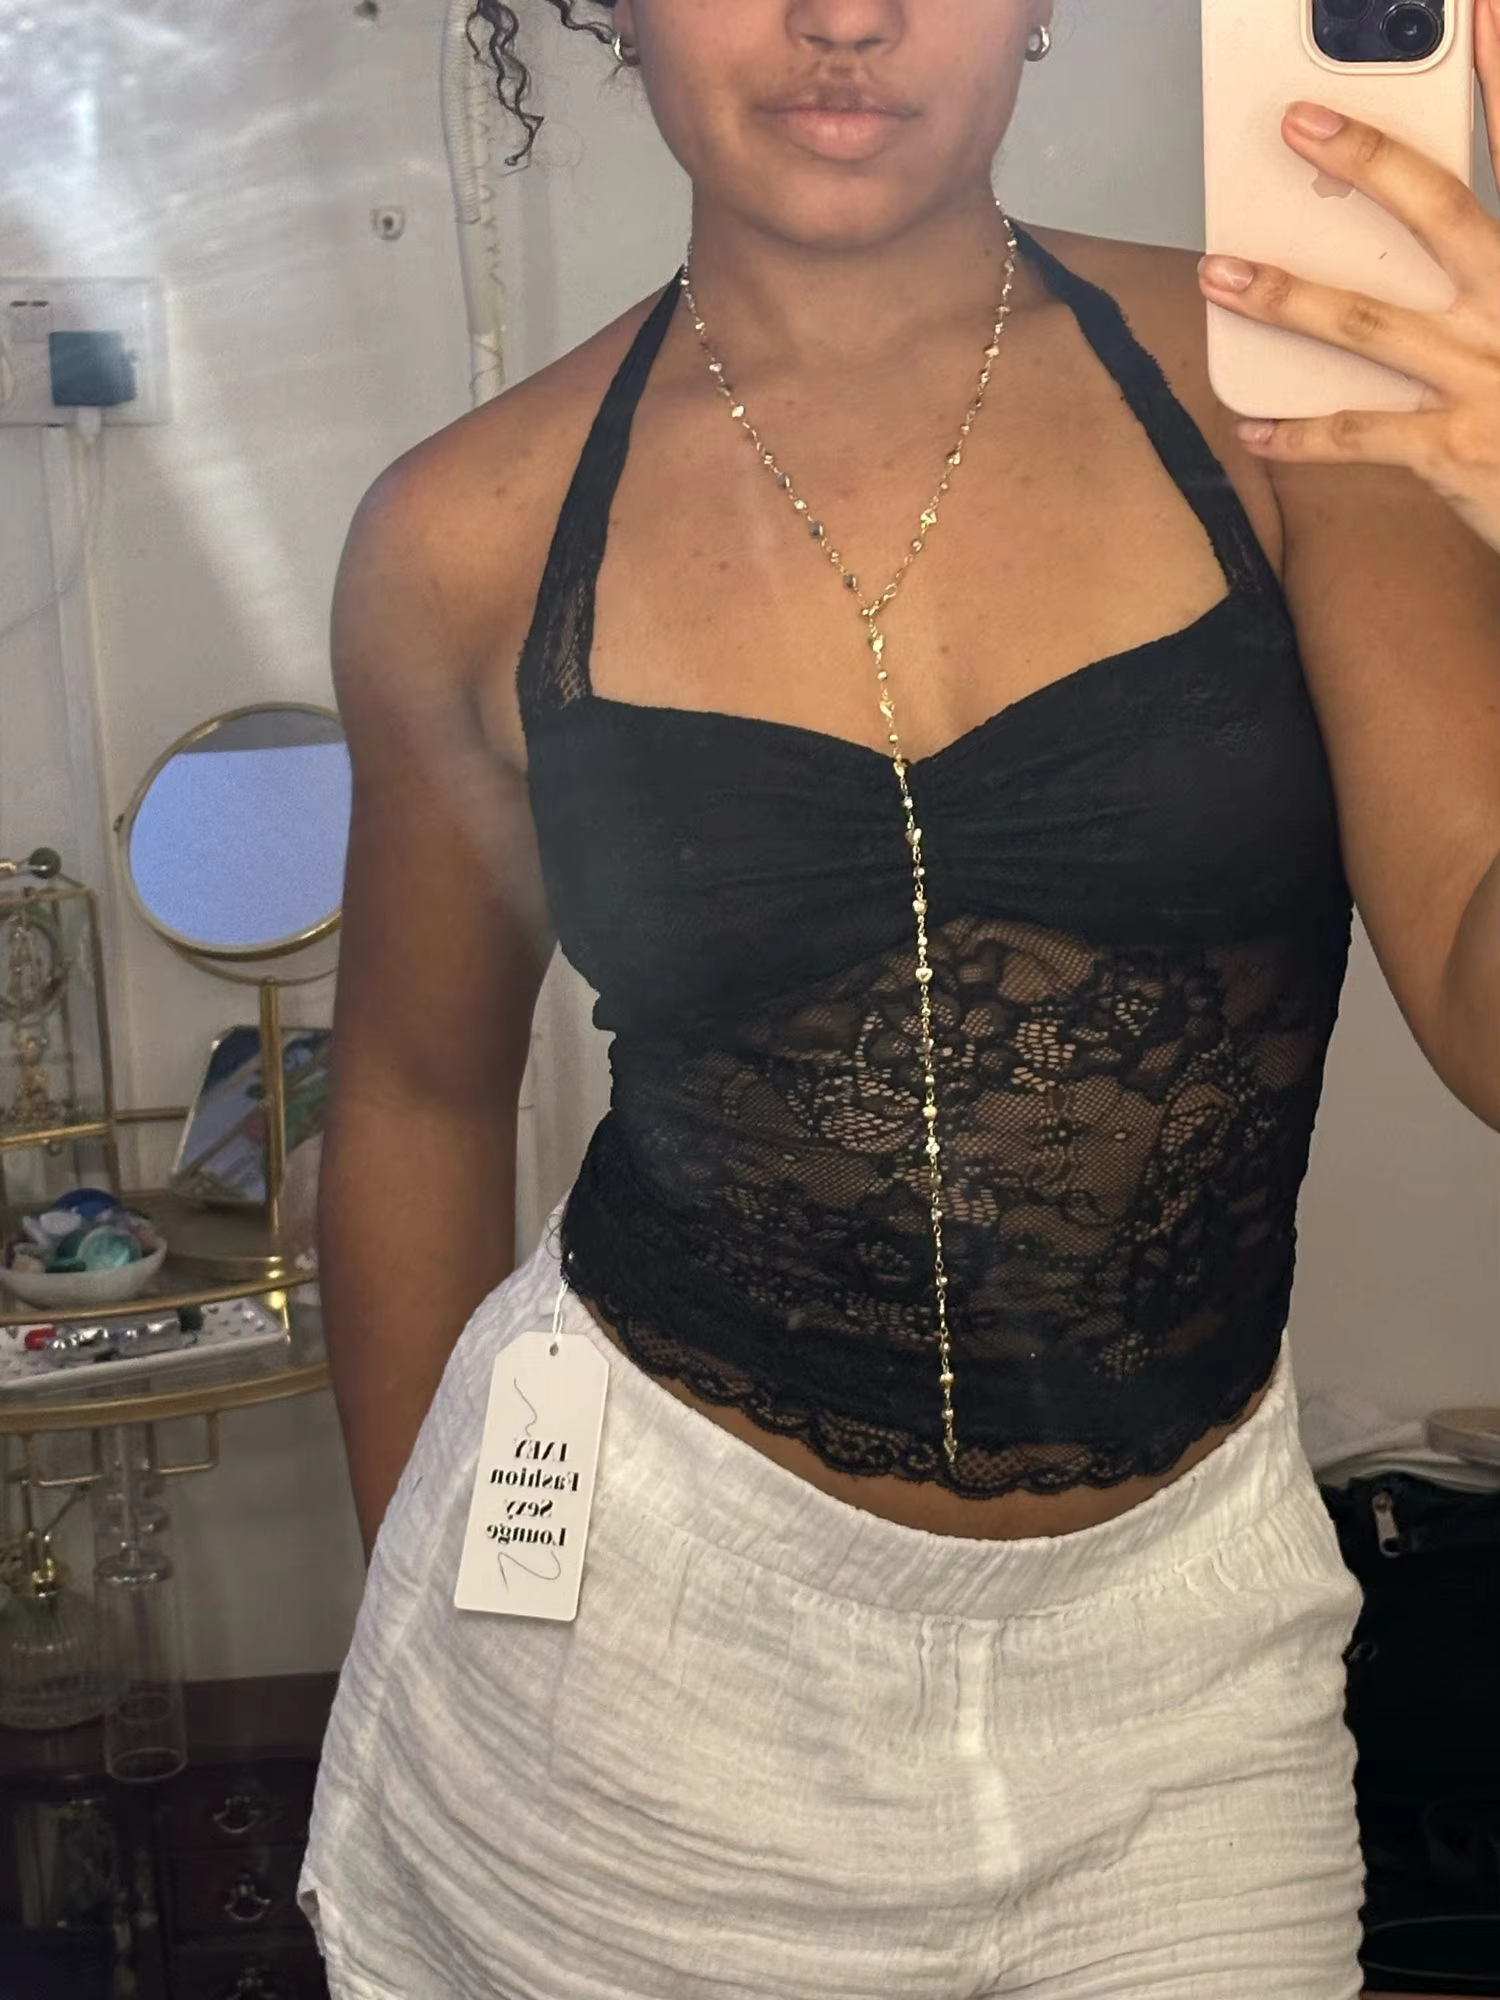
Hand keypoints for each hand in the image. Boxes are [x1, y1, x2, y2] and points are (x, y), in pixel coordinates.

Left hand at [1197, 0, 1499, 553]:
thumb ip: (1486, 277)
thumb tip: (1422, 245)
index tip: (1485, 14)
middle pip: (1442, 215)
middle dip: (1370, 161)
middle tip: (1299, 123)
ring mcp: (1485, 378)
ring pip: (1370, 324)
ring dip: (1286, 296)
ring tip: (1221, 274)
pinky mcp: (1453, 447)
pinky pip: (1358, 433)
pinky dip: (1298, 434)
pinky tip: (1252, 428)